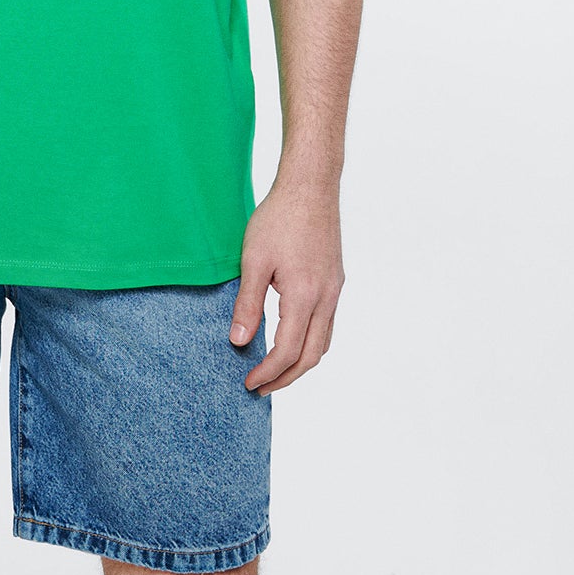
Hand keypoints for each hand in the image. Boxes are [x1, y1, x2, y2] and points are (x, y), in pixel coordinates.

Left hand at [228, 176, 344, 395]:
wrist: (310, 187)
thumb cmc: (279, 218)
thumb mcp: (253, 261)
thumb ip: (247, 304)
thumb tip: (238, 342)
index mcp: (304, 297)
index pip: (288, 352)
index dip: (268, 373)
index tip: (248, 382)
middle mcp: (326, 298)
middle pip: (312, 356)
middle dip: (287, 377)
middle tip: (261, 387)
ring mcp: (334, 289)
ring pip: (324, 341)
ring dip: (301, 362)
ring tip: (276, 369)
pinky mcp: (335, 279)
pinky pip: (327, 323)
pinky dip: (310, 340)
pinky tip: (292, 335)